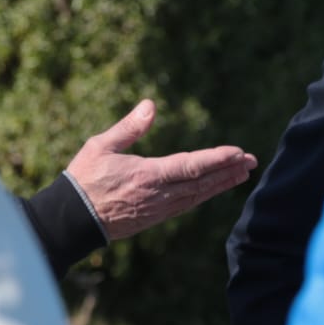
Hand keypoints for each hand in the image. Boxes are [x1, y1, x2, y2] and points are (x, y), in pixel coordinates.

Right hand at [66, 99, 257, 240]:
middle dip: (228, 171)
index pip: (191, 167)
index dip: (217, 160)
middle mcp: (158, 195)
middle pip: (202, 183)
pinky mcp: (153, 218)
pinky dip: (204, 195)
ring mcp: (157, 209)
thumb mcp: (101, 146)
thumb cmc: (84, 178)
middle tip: (252, 161)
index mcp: (147, 175)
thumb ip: (129, 127)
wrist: (71, 220)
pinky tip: (212, 189)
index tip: (238, 152)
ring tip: (241, 174)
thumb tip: (150, 105)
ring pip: (197, 196)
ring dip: (221, 184)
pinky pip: (186, 205)